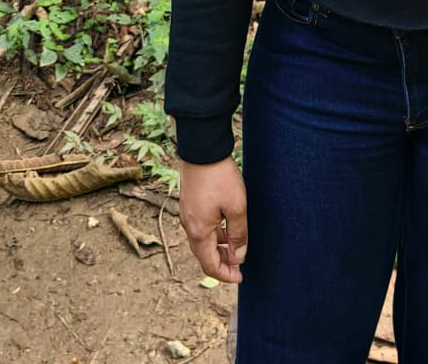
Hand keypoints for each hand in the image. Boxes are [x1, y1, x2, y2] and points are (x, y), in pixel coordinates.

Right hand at [178, 156, 247, 282]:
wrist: (202, 149)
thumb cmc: (220, 177)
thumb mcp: (237, 207)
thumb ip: (238, 235)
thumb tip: (238, 256)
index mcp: (199, 232)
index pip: (210, 265)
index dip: (225, 275)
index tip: (240, 277)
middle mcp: (189, 226)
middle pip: (204, 255)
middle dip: (222, 263)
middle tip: (239, 266)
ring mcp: (187, 214)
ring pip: (202, 241)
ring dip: (218, 248)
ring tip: (236, 247)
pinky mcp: (189, 203)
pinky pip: (200, 228)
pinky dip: (213, 235)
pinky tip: (226, 228)